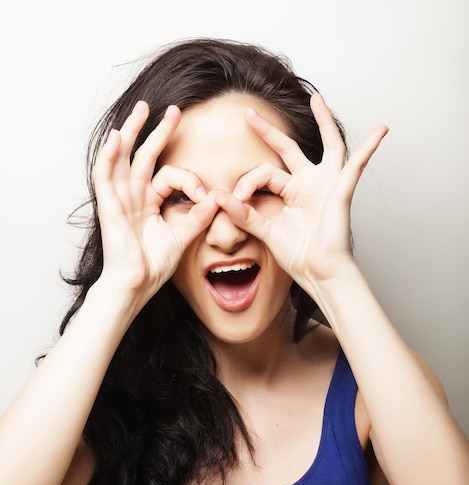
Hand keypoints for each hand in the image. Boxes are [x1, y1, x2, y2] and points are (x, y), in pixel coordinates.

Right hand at [92, 102, 215, 308]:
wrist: (135, 285)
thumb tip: (218, 198)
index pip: (170, 177)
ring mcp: (119, 199)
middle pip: (144, 156)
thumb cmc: (153, 267)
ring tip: (142, 109)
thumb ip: (198, 217)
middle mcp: (133, 197)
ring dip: (132, 132)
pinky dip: (109, 156)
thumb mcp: (182, 238)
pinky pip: (105, 176)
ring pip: (123, 158)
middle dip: (157, 131)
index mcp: (149, 203)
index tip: (205, 197)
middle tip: (172, 110)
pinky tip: (117, 136)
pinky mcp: (108, 206)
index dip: (190, 182)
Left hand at [223, 94, 387, 289]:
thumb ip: (244, 214)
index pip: (264, 173)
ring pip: (328, 146)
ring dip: (324, 121)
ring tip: (318, 99)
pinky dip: (369, 148)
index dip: (248, 182)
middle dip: (268, 132)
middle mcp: (308, 184)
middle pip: (287, 149)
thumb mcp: (266, 230)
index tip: (237, 199)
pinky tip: (380, 130)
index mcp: (290, 193)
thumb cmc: (299, 254)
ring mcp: (327, 185)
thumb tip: (218, 197)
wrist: (319, 272)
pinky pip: (357, 165)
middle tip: (248, 114)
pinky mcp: (342, 190)